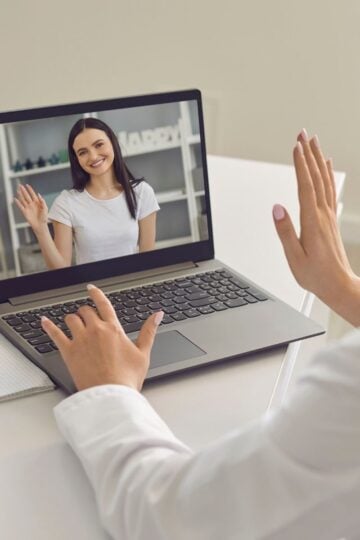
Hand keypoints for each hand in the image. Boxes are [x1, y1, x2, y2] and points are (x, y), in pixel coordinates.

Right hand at [14, 184, 47, 232]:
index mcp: (37, 202)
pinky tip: (15, 199)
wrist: (40, 225)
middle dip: (23, 190)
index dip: (30, 189)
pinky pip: (20, 206)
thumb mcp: (45, 208)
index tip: (27, 185)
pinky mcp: (25, 212)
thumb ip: (42, 201)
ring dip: (20, 195)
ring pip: (23, 200)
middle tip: (20, 185)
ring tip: (17, 190)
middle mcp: (32, 204)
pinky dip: (18, 203)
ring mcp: (28, 208)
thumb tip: (38, 194)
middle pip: (27, 196)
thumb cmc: (44, 217)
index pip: (33, 194)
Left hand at [41, 284, 163, 391]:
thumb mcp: (143, 353)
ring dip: (73, 319)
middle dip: (86, 312)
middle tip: (88, 317)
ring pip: (71, 319)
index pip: (103, 304)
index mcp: (113, 329)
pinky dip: (48, 326)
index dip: (96, 294)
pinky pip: (55, 334)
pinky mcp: (68, 352)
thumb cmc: (127, 378)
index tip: (91, 288)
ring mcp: (80, 340)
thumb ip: (149, 330)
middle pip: (85, 311)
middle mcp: (95, 330)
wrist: (110, 395)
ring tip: (74, 323)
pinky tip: (44, 321)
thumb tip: (157, 314)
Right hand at [273, 129, 359, 325]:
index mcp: (312, 222)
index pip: (305, 186)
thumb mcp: (294, 257)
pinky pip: (330, 190)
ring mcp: (329, 215)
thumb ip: (285, 231)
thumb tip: (277, 207)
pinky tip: (326, 166)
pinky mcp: (331, 219)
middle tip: (303, 134)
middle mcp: (323, 214)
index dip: (300, 165)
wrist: (338, 285)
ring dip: (319, 159)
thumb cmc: (315, 274)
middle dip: (309, 153)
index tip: (296, 146)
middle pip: (316, 177)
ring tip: (314, 142)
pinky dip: (327, 174)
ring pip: (325, 180)